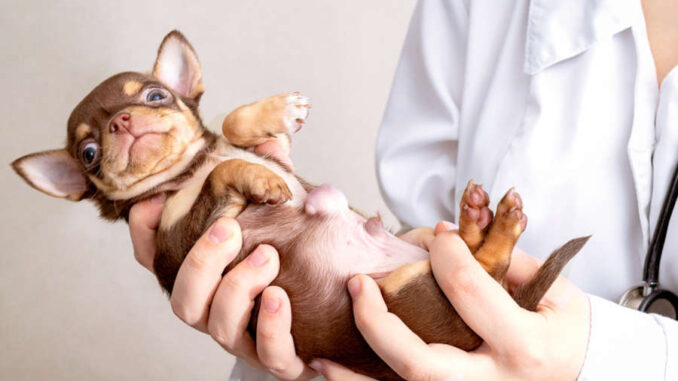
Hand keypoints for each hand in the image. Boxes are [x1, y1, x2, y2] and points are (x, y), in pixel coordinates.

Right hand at [128, 140, 314, 379]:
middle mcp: (219, 309)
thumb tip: (269, 138)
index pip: (158, 260)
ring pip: (218, 326)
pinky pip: (270, 356)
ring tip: (267, 256)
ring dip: (236, 289)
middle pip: (183, 297)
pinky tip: (280, 297)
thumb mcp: (285, 209)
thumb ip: (273, 176)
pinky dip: (270, 328)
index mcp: (210, 276)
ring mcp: (248, 337)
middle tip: (228, 229)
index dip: (145, 235)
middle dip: (200, 262)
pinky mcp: (283, 358)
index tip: (153, 203)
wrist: (345, 312)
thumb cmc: (302, 258)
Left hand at [310, 222, 590, 380]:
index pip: (468, 292)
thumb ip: (500, 260)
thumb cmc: (566, 330)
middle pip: (421, 361)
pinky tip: (336, 374)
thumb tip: (448, 238)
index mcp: (523, 346)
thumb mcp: (551, 289)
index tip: (436, 234)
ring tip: (319, 357)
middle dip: (379, 323)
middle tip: (358, 286)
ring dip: (357, 376)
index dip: (446, 254)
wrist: (582, 371)